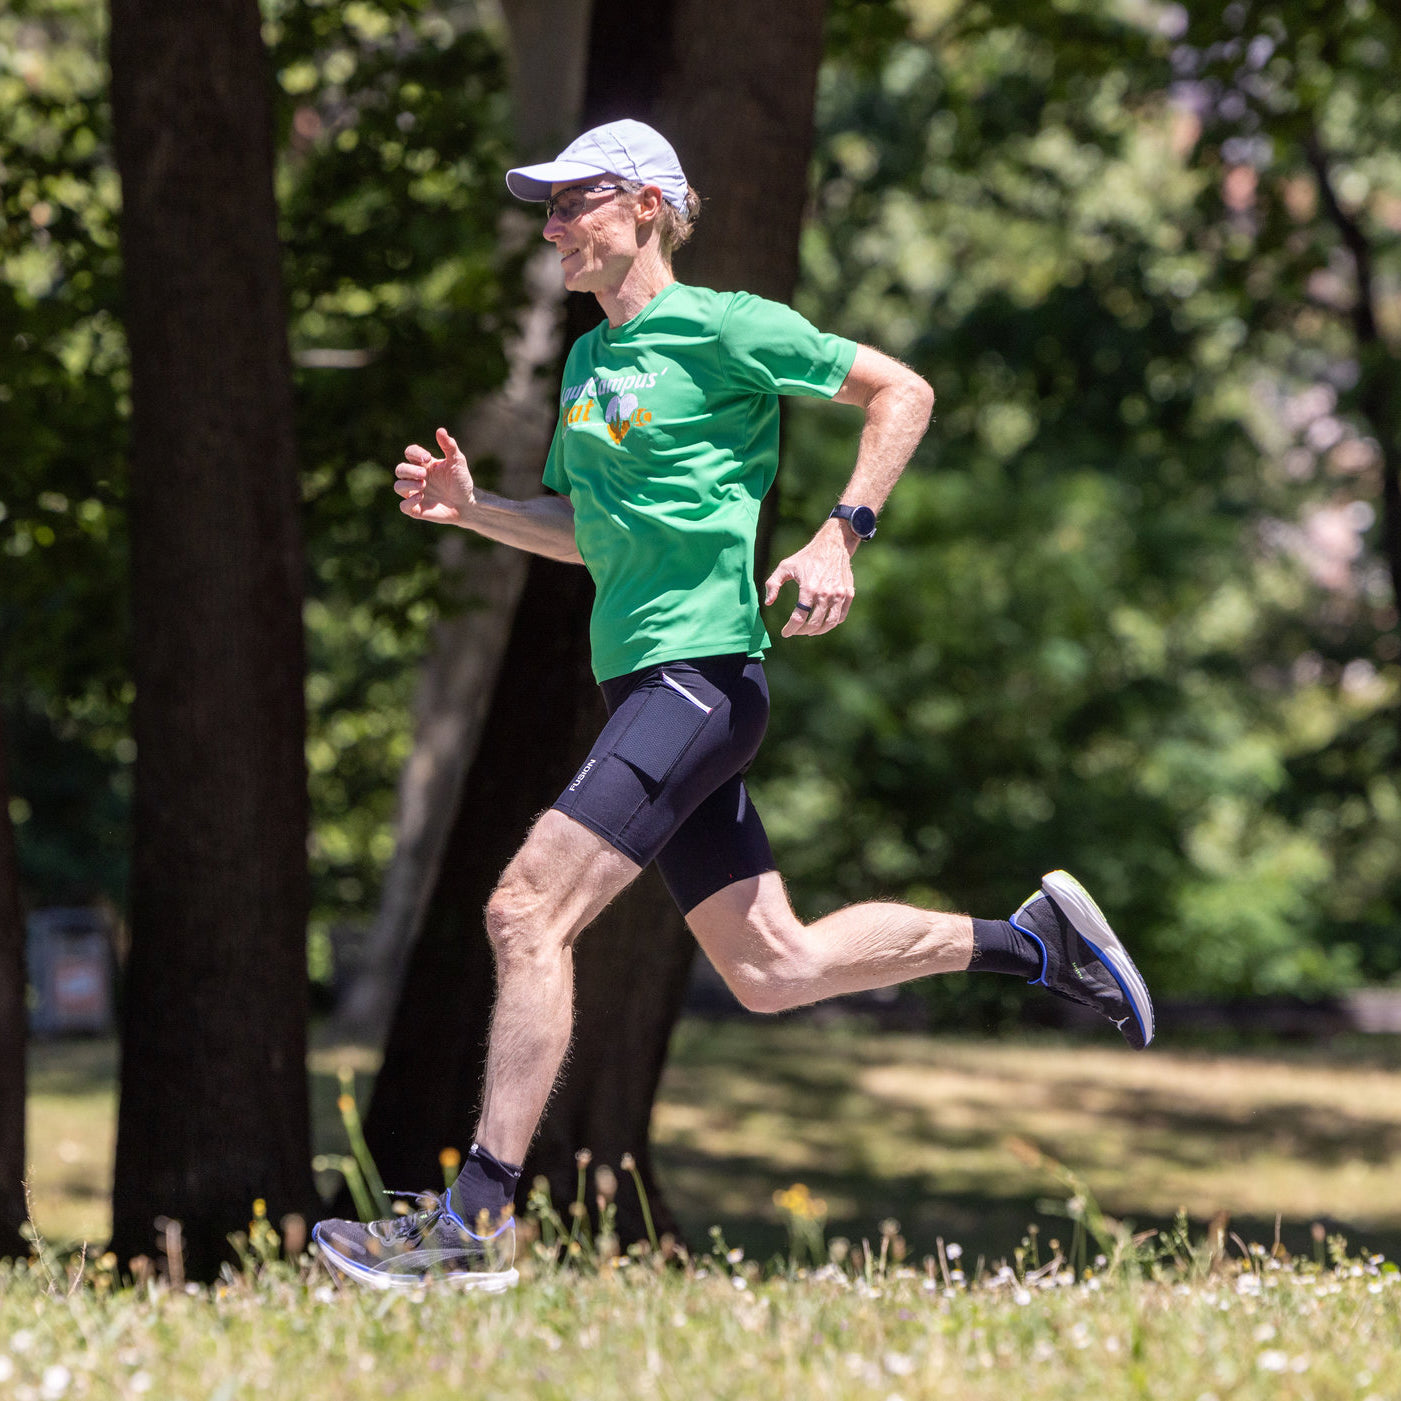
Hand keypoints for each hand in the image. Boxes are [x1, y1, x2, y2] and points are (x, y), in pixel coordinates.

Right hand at [394, 427, 475, 522]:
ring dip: (407, 484)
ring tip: (423, 485)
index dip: (415, 453)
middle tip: (424, 474)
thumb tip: (440, 430)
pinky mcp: (417, 509)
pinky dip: (409, 501)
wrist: (468, 504)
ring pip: (398, 486)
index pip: (409, 453)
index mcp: (423, 464)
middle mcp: (416, 478)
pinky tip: (421, 497)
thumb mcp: (458, 462)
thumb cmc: (461, 481)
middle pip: (400, 469)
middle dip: (409, 470)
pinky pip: (403, 506)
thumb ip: (449, 447)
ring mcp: (414, 493)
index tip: (428, 458)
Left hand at [763, 520, 855, 636]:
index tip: (785, 633)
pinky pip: (841, 616)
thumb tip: (768, 602)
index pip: (799, 617)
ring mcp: (839, 595)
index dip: (790, 628)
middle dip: (802, 631)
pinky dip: (832, 623)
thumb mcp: (785, 566)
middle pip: (814, 623)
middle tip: (796, 631)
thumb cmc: (806, 557)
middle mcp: (825, 594)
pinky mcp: (848, 594)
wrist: (833, 545)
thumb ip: (773, 584)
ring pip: (830, 623)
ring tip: (809, 631)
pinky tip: (823, 622)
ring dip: (818, 631)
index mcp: (808, 588)